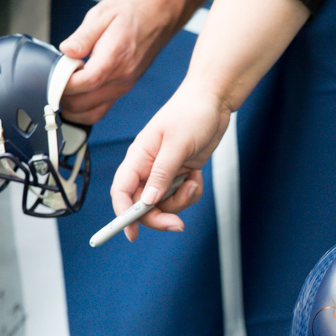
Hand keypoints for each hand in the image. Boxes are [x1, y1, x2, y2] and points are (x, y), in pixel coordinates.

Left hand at [58, 0, 214, 124]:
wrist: (158, 16)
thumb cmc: (133, 13)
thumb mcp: (103, 14)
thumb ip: (83, 36)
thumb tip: (67, 51)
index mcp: (115, 58)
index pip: (85, 82)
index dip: (63, 83)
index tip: (51, 76)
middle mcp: (121, 78)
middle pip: (84, 103)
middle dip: (63, 95)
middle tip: (53, 80)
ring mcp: (123, 87)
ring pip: (92, 113)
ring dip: (72, 107)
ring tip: (62, 89)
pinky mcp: (123, 89)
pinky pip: (101, 110)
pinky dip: (84, 110)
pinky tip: (76, 96)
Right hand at [110, 84, 229, 240]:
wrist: (213, 101)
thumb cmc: (191, 113)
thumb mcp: (177, 144)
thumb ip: (162, 173)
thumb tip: (148, 201)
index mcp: (138, 157)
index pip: (121, 191)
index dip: (122, 215)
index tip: (131, 234)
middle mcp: (148, 168)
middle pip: (143, 205)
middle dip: (160, 216)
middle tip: (178, 225)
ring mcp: (164, 172)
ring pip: (165, 204)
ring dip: (182, 201)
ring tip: (195, 180)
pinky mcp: (180, 174)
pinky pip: (182, 196)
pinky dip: (192, 192)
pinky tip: (197, 175)